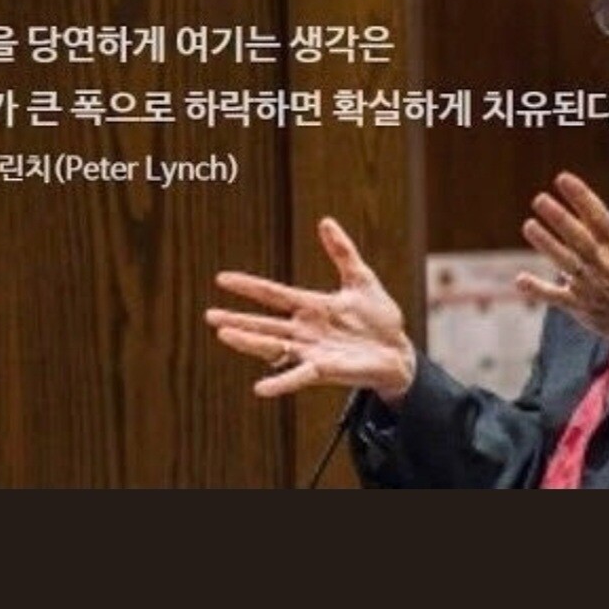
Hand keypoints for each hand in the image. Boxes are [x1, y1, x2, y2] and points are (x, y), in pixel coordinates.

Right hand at [205, 217, 416, 402]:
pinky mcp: (325, 369)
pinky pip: (298, 375)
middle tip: (209, 315)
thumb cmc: (379, 318)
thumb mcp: (360, 278)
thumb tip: (325, 221)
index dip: (248, 286)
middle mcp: (305, 330)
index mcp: (311, 306)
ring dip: (249, 342)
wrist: (399, 351)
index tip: (221, 278)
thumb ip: (342, 252)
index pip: (273, 294)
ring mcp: (312, 350)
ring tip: (224, 334)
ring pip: (273, 346)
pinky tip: (260, 388)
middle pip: (264, 323)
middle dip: (237, 319)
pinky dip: (280, 381)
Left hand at [516, 167, 608, 378]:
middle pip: (578, 238)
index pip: (599, 217)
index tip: (563, 178)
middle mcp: (604, 264)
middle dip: (559, 219)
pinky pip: (555, 297)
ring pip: (565, 262)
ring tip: (529, 225)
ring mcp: (589, 285)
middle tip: (539, 199)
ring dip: (546, 245)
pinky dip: (538, 290)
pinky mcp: (578, 304)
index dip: (581, 197)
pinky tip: (520, 280)